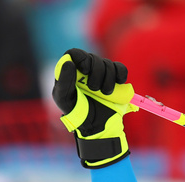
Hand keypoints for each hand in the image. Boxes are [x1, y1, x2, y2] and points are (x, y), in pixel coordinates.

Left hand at [52, 48, 138, 167]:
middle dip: (96, 73)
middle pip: (93, 57)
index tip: (85, 70)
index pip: (74, 53)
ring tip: (105, 93)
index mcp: (71, 72)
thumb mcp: (64, 100)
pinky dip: (120, 75)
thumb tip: (69, 62)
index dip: (81, 57)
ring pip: (107, 64)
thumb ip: (64, 81)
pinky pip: (120, 69)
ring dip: (108, 78)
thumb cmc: (77, 114)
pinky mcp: (115, 78)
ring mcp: (101, 73)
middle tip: (95, 89)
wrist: (98, 126)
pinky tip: (117, 85)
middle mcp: (86, 69)